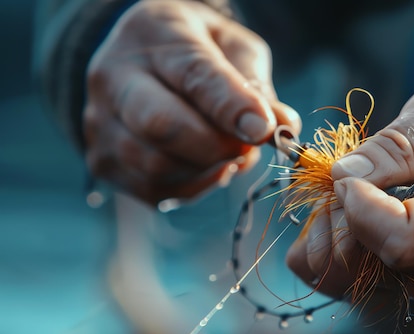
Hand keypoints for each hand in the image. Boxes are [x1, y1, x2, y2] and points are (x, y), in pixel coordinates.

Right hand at [84, 0, 299, 203]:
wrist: (142, 57)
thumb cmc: (198, 48)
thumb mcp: (234, 47)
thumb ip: (257, 84)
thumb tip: (284, 127)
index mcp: (153, 34)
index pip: (194, 75)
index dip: (232, 107)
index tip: (265, 129)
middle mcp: (114, 78)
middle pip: (161, 127)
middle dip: (217, 147)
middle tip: (247, 146)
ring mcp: (101, 124)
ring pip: (159, 168)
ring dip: (209, 170)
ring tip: (227, 149)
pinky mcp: (104, 162)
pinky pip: (156, 191)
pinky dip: (194, 185)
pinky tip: (205, 163)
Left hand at [286, 79, 413, 304]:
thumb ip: (398, 147)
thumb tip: (341, 175)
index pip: (400, 242)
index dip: (361, 207)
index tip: (349, 172)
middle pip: (357, 262)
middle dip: (338, 211)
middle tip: (353, 173)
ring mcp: (402, 279)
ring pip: (331, 270)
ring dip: (325, 223)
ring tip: (352, 188)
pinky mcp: (374, 275)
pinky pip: (320, 269)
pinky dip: (317, 233)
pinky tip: (339, 205)